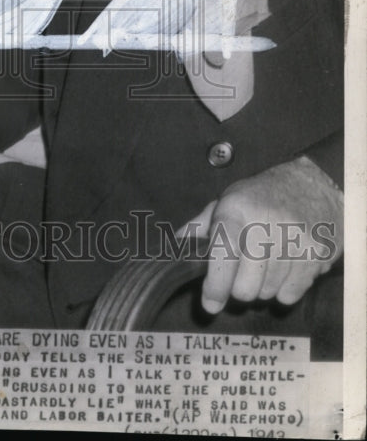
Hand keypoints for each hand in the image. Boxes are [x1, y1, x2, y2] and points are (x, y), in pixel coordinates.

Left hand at [180, 156, 342, 313]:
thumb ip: (200, 226)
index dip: (215, 284)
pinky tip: (283, 268)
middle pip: (245, 287)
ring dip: (261, 288)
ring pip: (267, 293)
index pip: (224, 253)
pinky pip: (290, 295)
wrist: (312, 187)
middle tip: (241, 274)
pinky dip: (283, 290)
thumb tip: (175, 246)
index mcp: (236, 210)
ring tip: (265, 265)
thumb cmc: (262, 196)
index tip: (210, 304)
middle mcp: (265, 225)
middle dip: (238, 289)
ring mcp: (294, 241)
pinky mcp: (315, 256)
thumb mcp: (227, 200)